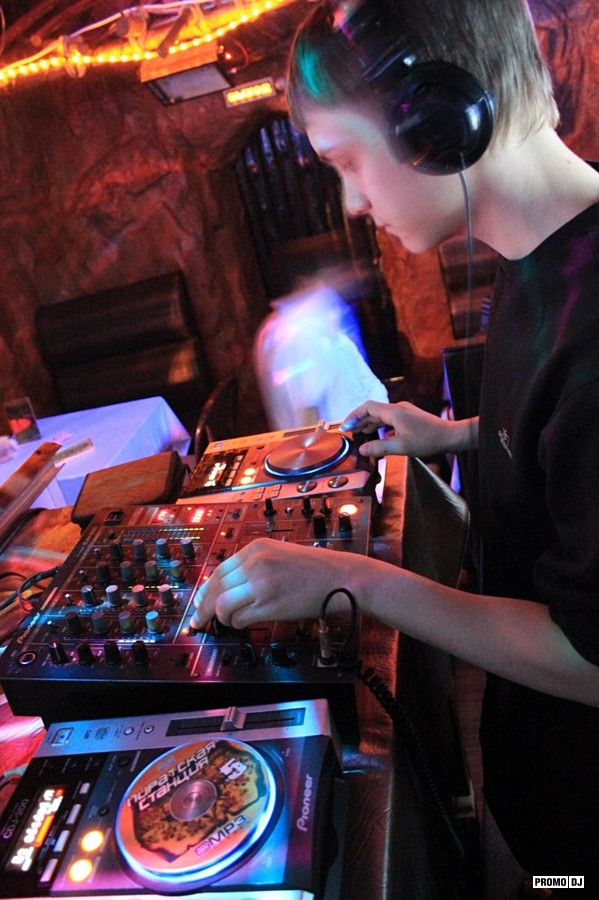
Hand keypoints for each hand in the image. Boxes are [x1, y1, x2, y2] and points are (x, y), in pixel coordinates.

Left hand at [190, 538, 363, 630]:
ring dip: (222, 617)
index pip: (219, 571)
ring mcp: (261, 584)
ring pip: (223, 605)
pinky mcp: (269, 605)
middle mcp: (255, 563)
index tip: (199, 602)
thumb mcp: (279, 554)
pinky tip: (245, 622)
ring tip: (231, 621)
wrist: (342, 577)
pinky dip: (237, 624)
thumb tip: (227, 587)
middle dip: (204, 608)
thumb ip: (253, 566)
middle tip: (198, 620)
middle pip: (215, 588)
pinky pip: (239, 618)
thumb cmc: (315, 569)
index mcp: (256, 548)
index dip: (205, 590)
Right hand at [341, 400, 476, 457]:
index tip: (345, 426)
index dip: (354, 416)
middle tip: (348, 431)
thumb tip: (362, 449)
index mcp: (393, 412)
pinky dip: (379, 426)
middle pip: (372, 411)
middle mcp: (397, 408)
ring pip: (381, 415)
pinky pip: (389, 419)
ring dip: (369, 423)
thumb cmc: (428, 440)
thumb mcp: (401, 447)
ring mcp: (404, 412)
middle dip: (359, 420)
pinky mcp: (409, 417)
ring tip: (359, 433)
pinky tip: (377, 435)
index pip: (367, 408)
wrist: (450, 436)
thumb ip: (379, 448)